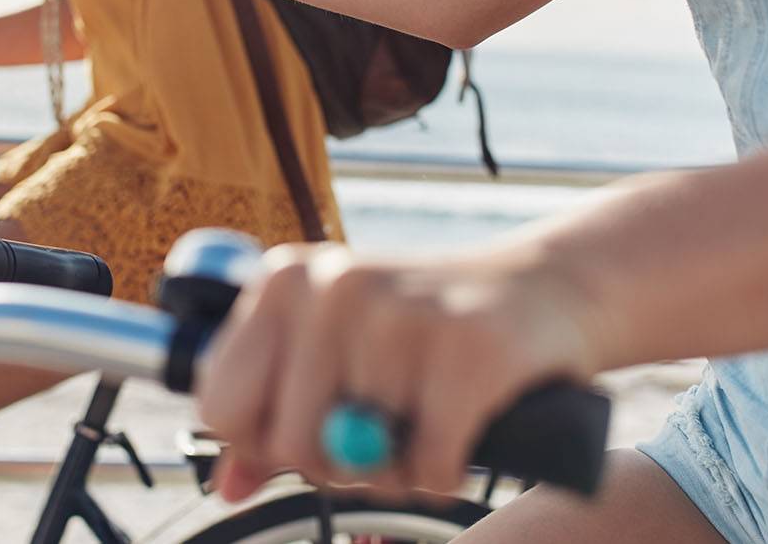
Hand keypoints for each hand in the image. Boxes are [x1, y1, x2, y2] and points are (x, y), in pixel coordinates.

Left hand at [193, 244, 601, 501]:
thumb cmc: (426, 328)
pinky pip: (429, 466)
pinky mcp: (469, 349)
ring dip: (400, 469)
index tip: (310, 431)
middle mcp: (334, 285)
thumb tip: (228, 487)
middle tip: (379, 440)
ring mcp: (401, 313)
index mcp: (285, 280)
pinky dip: (444, 473)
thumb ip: (275, 416)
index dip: (263, 441)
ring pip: (364, 460)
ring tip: (427, 422)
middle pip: (291, 443)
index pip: (223, 403)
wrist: (545, 288)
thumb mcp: (339, 352)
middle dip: (337, 465)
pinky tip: (461, 435)